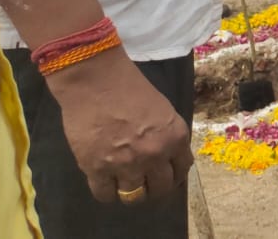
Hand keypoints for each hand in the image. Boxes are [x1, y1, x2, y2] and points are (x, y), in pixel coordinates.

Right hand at [45, 51, 193, 203]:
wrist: (96, 81)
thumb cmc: (130, 88)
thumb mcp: (163, 110)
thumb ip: (167, 135)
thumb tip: (165, 157)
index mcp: (175, 138)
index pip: (181, 170)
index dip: (173, 176)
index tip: (166, 177)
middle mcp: (155, 155)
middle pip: (160, 188)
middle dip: (154, 188)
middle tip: (145, 184)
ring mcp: (126, 165)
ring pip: (134, 196)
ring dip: (131, 193)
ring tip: (125, 185)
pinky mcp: (97, 169)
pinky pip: (105, 194)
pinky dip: (108, 193)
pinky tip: (106, 185)